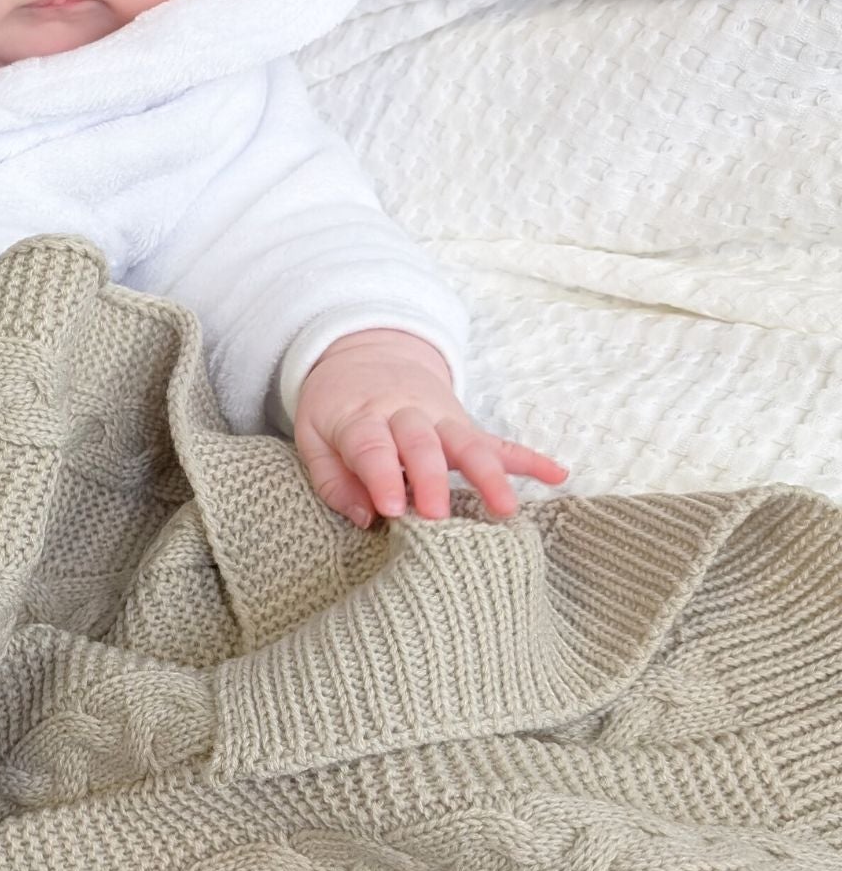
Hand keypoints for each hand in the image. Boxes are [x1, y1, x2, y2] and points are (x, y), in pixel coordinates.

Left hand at [294, 327, 567, 526]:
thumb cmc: (335, 407)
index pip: (372, 447)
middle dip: (431, 480)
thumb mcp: (313, 435)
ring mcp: (440, 418)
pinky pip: (498, 441)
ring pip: (467, 443)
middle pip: (422, 445)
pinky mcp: (463, 424)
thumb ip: (331, 479)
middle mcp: (405, 415)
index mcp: (361, 418)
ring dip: (488, 474)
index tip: (391, 509)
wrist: (365, 352)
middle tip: (436, 515)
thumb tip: (364, 518)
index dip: (382, 476)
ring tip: (506, 508)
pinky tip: (558, 475)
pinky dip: (528, 458)